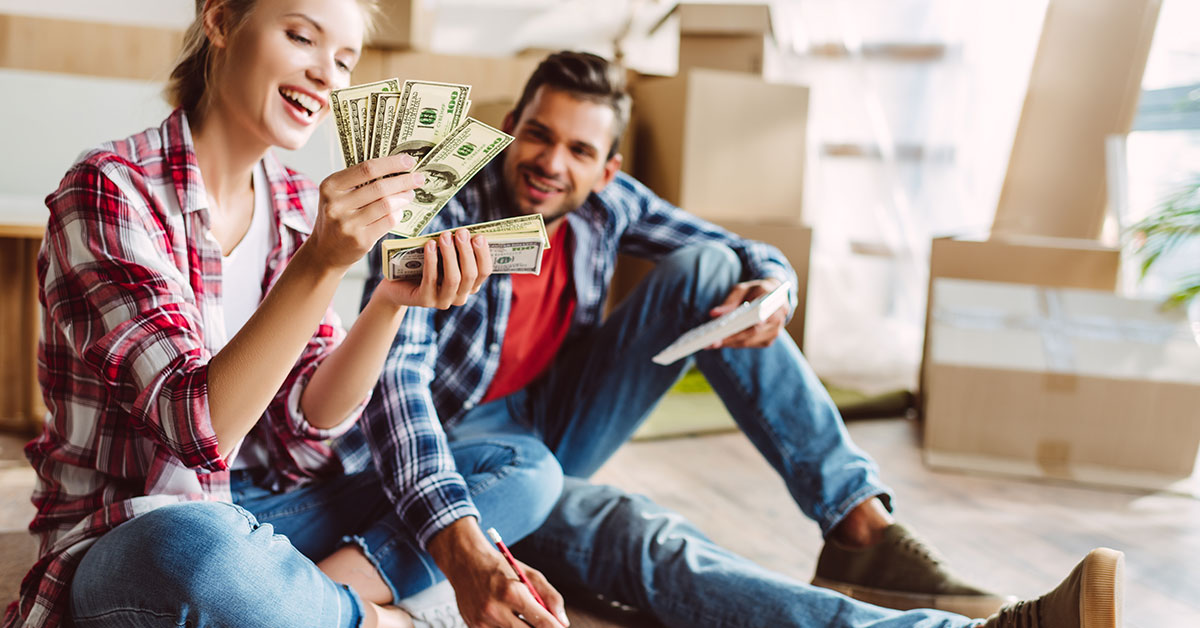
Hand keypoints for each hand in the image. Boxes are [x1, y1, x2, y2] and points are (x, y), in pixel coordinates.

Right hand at [304, 153, 423, 270]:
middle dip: (404, 180)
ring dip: (403, 197)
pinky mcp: (361, 240)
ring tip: (410, 194)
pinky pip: (388, 221)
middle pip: (379, 187)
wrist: (325, 252)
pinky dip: (398, 214)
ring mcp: (348, 224)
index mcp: (330, 186)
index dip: (391, 163)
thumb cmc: (337, 219)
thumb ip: (359, 183)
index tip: (408, 160)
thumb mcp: (338, 196)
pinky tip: (400, 211)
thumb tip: (396, 169)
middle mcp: (336, 204)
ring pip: (386, 204)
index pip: (366, 169)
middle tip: (419, 178)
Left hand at [371, 228, 492, 309]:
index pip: (484, 272)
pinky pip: (431, 279)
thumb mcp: (443, 257)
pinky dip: (432, 260)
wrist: (397, 285)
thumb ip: (455, 249)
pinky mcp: (425, 300)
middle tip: (461, 232)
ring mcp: (443, 301)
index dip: (483, 254)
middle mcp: (460, 296)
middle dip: (467, 251)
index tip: (479, 236)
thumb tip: (464, 232)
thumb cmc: (424, 265)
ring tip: (445, 236)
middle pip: (470, 275)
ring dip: (450, 254)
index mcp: (469, 286)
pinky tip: (430, 245)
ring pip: (453, 279)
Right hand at [428, 518, 568, 627]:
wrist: (464, 563)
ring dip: (522, 627)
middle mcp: (495, 609)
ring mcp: (482, 621)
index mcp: (512, 592)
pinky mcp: (474, 627)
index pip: (542, 622)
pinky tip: (505, 617)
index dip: (555, 627)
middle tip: (542, 622)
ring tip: (519, 613)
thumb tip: (563, 622)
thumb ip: (550, 597)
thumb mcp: (528, 574)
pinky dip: (506, 627)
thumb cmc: (499, 567)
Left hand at [706, 278, 787, 348]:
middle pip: (750, 333)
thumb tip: (714, 314)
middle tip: (711, 341)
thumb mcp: (742, 289)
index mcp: (772, 301)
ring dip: (730, 343)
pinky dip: (735, 344)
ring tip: (712, 342)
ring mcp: (775, 332)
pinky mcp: (769, 340)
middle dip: (729, 338)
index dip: (738, 325)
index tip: (720, 331)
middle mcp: (777, 318)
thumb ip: (730, 301)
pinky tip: (723, 341)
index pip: (754, 318)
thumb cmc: (756, 291)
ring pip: (749, 342)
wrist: (775, 296)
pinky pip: (750, 344)